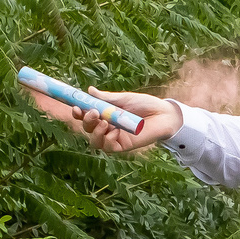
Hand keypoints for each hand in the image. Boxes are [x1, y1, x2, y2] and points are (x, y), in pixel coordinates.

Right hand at [26, 86, 182, 153]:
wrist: (164, 114)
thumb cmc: (145, 105)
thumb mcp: (123, 99)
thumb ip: (106, 98)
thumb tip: (88, 90)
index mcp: (105, 115)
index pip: (86, 116)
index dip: (78, 113)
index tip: (75, 107)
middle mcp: (107, 128)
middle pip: (88, 129)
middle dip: (86, 121)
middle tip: (93, 112)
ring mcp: (114, 138)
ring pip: (96, 141)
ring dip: (96, 132)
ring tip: (104, 122)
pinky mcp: (123, 146)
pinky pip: (109, 148)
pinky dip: (108, 140)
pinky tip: (113, 132)